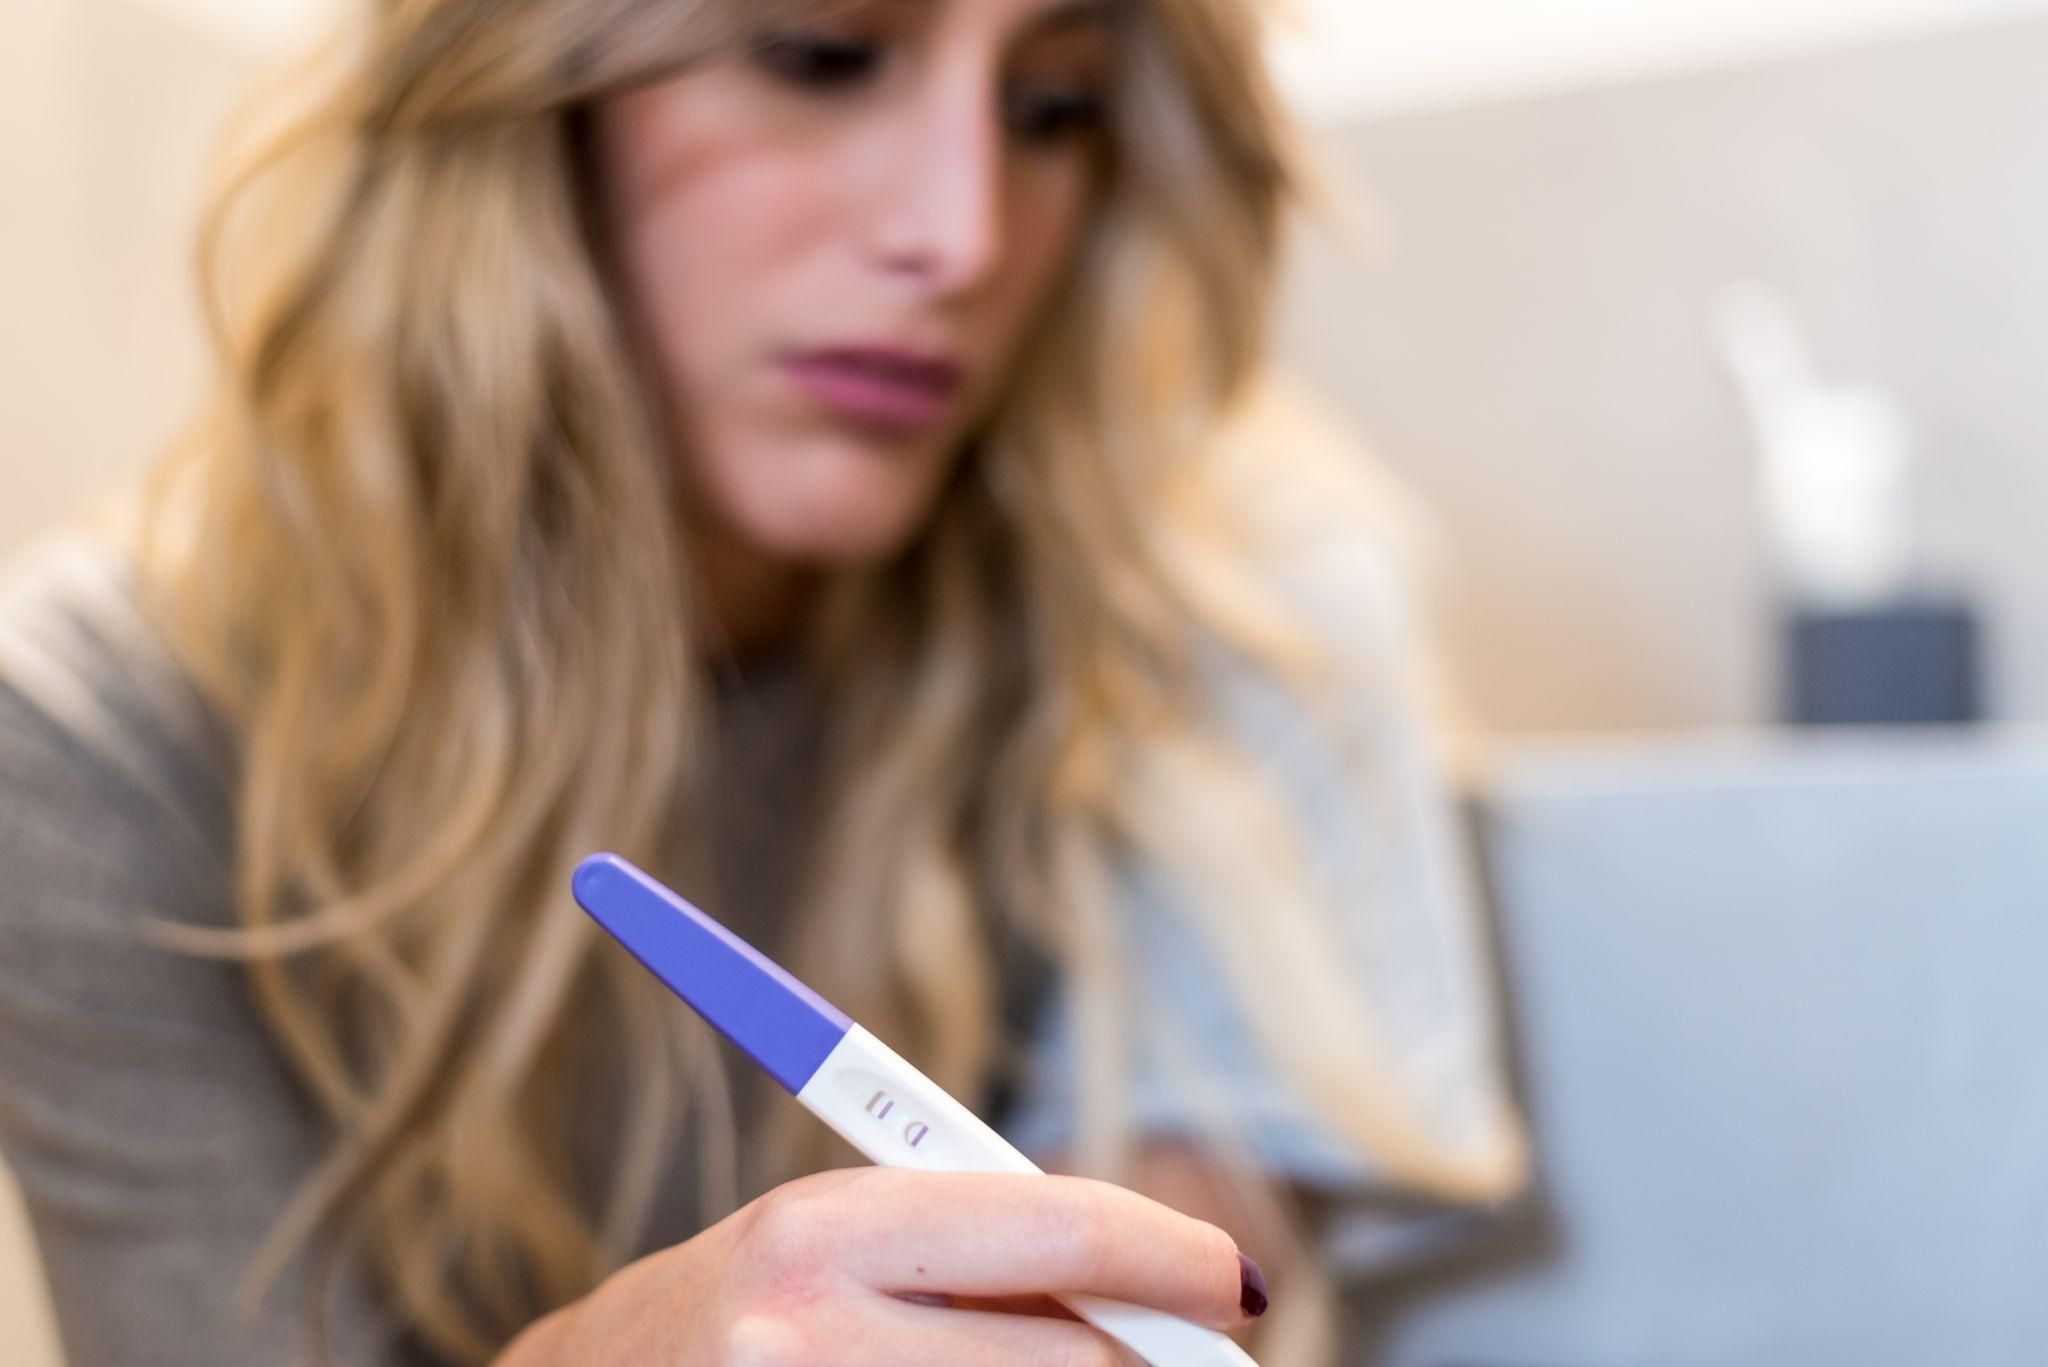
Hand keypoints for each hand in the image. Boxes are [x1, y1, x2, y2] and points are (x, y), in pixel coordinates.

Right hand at [499, 1165, 1267, 1364]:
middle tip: (1130, 1355)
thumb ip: (979, 1250)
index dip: (1169, 1254)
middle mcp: (804, 1339)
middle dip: (1117, 1358)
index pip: (1054, 1227)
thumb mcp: (830, 1244)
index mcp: (818, 1232)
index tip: (1234, 1281)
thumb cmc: (734, 1318)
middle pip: (1070, 1359)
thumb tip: (1165, 1285)